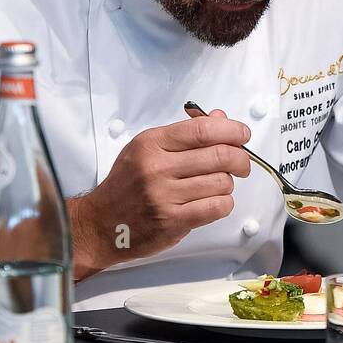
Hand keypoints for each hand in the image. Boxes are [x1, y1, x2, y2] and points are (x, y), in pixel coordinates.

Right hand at [69, 109, 250, 279]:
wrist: (100, 223)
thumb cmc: (126, 185)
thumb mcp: (147, 148)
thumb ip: (184, 133)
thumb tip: (220, 118)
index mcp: (151, 143)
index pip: (203, 130)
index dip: (231, 130)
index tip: (242, 134)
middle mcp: (157, 167)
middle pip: (219, 155)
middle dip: (240, 158)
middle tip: (242, 163)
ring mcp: (165, 196)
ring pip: (222, 182)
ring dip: (228, 183)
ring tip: (218, 184)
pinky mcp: (173, 221)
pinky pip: (217, 207)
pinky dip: (224, 203)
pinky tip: (215, 201)